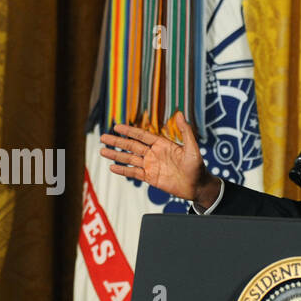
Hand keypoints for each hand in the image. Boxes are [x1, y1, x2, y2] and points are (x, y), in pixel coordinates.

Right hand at [99, 111, 215, 205]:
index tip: (116, 126)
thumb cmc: (198, 166)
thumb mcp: (192, 148)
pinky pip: (134, 173)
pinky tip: (112, 168)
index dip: (129, 131)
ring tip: (102, 151)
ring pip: (129, 159)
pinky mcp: (150, 178)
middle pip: (131, 146)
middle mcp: (154, 154)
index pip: (142, 135)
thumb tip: (179, 113)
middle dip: (117, 142)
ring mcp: (151, 166)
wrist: (198, 186)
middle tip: (103, 137)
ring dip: (116, 155)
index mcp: (162, 144)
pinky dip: (123, 171)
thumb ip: (185, 131)